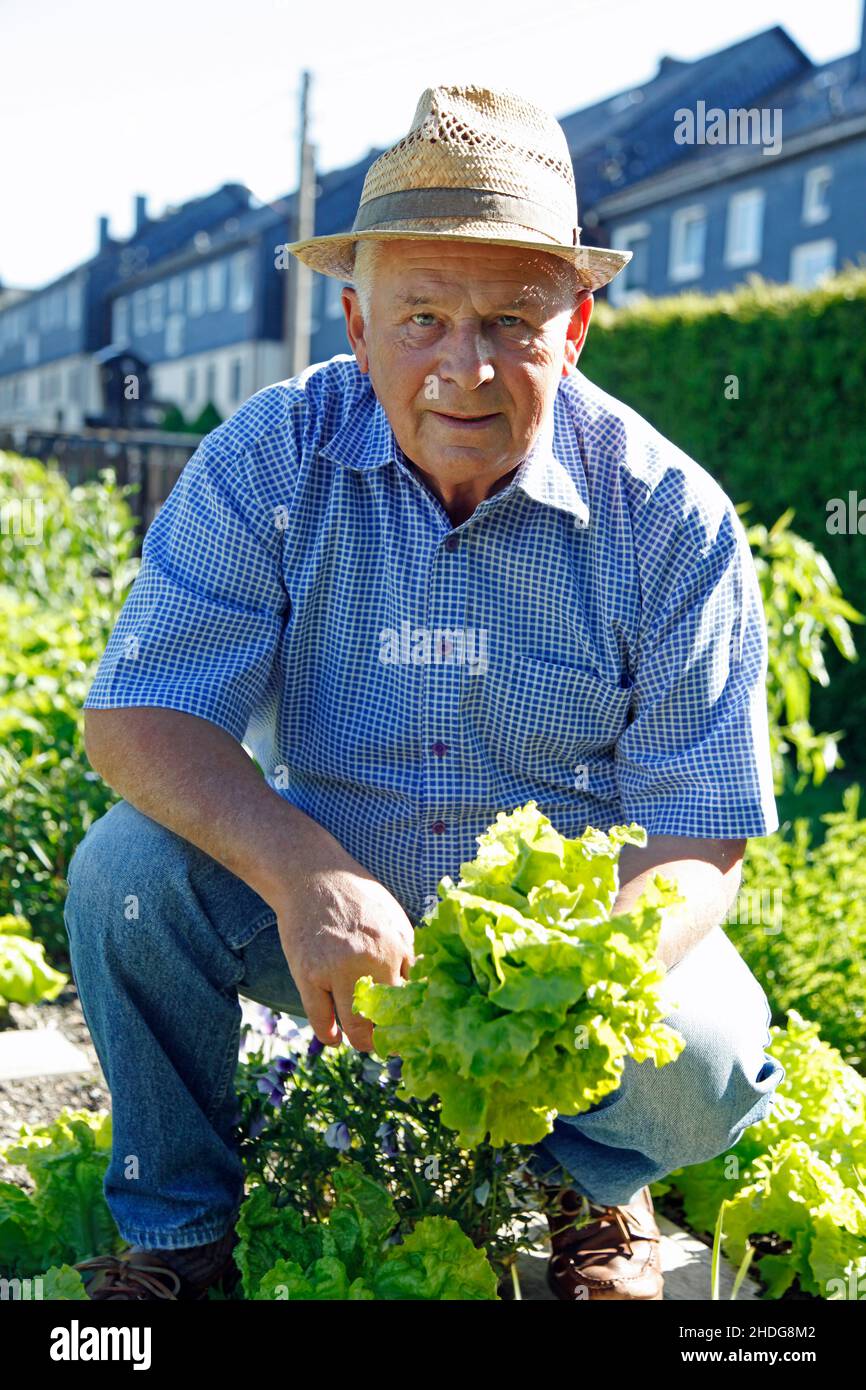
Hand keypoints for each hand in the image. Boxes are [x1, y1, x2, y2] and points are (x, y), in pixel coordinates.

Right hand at [275, 863, 414, 1051]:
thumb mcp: (395, 920)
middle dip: (389, 1036)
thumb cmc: (357, 896)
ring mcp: (335, 969)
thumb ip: (409, 956)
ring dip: (361, 1041)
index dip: (414, 1020)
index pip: (412, 999)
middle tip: (388, 1042)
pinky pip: (321, 1020)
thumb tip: (422, 993)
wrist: (312, 876)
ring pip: (355, 1027)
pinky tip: (334, 1036)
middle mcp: (368, 960)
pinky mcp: (307, 974)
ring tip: (363, 1040)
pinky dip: (330, 1035)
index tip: (412, 1031)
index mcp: (395, 946)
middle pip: (386, 1019)